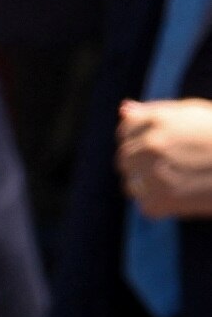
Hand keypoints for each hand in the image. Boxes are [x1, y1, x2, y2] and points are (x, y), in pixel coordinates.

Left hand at [115, 97, 211, 217]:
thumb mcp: (193, 112)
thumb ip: (153, 112)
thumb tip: (123, 110)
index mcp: (156, 120)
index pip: (125, 130)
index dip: (142, 138)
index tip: (164, 145)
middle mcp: (151, 145)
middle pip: (124, 157)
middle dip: (143, 162)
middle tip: (176, 166)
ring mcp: (154, 173)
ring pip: (131, 183)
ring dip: (148, 184)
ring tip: (180, 180)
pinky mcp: (162, 201)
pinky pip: (145, 205)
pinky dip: (160, 205)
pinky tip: (182, 196)